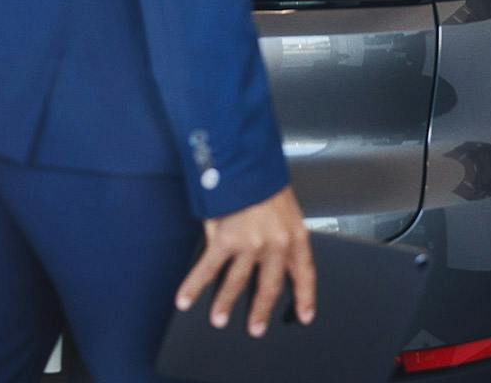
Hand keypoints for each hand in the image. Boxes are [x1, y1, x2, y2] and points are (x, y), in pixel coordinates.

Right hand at [175, 185, 315, 337]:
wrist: (248, 161)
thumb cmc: (265, 178)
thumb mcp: (286, 206)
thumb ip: (282, 232)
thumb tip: (275, 254)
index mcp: (295, 234)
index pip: (305, 272)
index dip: (305, 296)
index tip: (304, 315)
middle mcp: (275, 244)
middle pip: (270, 286)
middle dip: (261, 310)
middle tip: (255, 328)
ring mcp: (250, 244)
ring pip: (237, 283)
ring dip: (225, 303)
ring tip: (218, 319)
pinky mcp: (225, 240)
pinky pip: (208, 269)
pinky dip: (194, 286)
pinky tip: (185, 299)